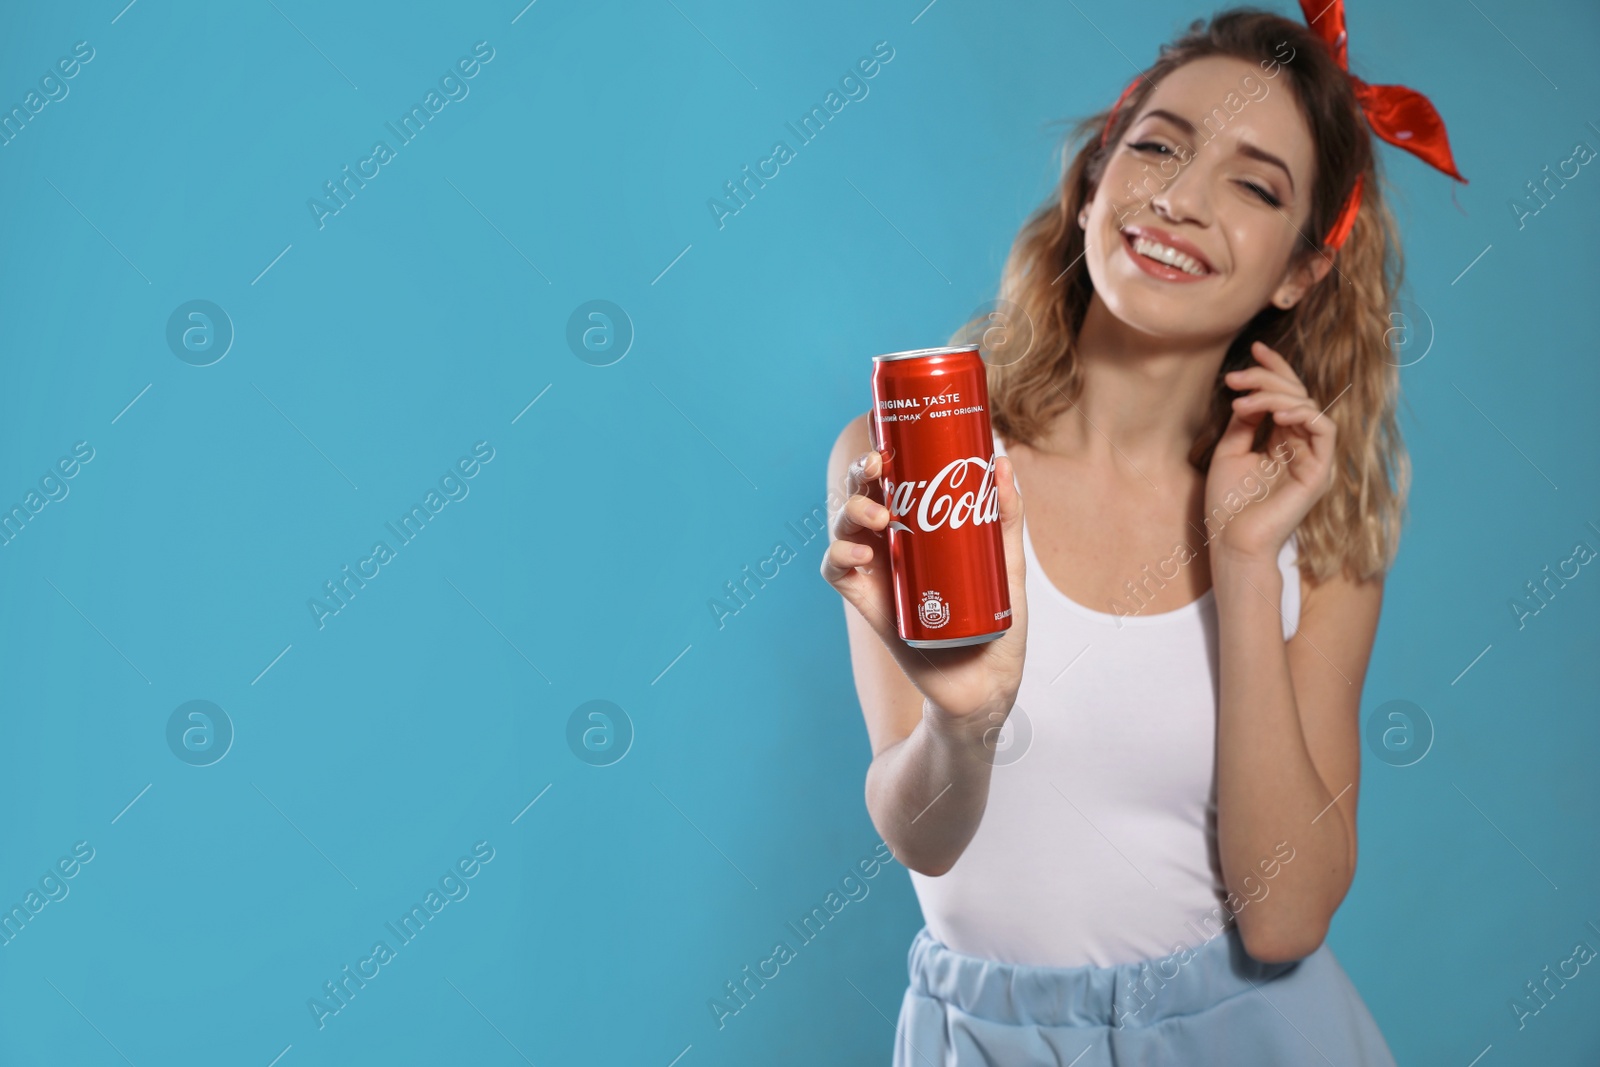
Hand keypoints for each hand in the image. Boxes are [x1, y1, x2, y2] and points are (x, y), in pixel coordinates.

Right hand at [820, 447, 1029, 726]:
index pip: (891, 482)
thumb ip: (1005, 517)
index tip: (889, 445)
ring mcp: (877, 571)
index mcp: (921, 527)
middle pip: (861, 496)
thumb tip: (1001, 463)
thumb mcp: (1008, 565)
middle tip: (877, 468)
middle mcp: (893, 544)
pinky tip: (860, 554)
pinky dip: (839, 555)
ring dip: (851, 511)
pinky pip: (836, 570)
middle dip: (859, 475)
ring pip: (844, 527)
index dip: (880, 459)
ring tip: (879, 517)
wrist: (985, 683)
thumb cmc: (997, 623)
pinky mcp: (867, 602)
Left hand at [1206, 341, 1336, 566]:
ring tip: (1243, 403)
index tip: (1255, 347)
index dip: (1274, 370)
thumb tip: (1250, 392)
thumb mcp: (1230, 451)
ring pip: (1308, 407)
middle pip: (1297, 396)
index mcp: (1281, 442)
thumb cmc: (1227, 505)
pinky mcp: (1319, 473)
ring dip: (1275, 397)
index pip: (1285, 396)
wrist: (1231, 542)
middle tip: (1235, 378)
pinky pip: (1324, 431)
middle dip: (1267, 379)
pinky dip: (1303, 415)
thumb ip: (1245, 422)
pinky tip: (1277, 414)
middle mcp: (1301, 447)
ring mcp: (1312, 460)